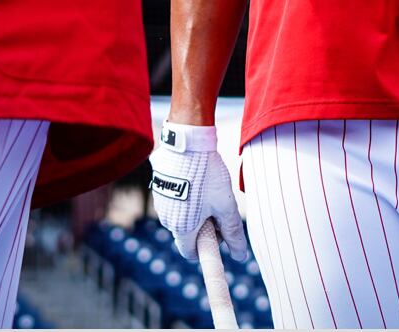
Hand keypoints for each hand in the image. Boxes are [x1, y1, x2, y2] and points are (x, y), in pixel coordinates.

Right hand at [149, 122, 248, 262]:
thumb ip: (233, 232)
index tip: (218, 233)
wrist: (188, 142)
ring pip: (179, 214)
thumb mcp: (225, 205)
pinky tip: (195, 179)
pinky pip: (172, 198)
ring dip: (192, 209)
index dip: (207, 246)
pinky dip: (184, 195)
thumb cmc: (207, 175)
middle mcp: (166, 218)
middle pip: (186, 232)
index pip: (190, 252)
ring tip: (207, 188)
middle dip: (201, 226)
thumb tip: (240, 255)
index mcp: (182, 227)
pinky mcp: (158, 185)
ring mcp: (160, 201)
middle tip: (217, 206)